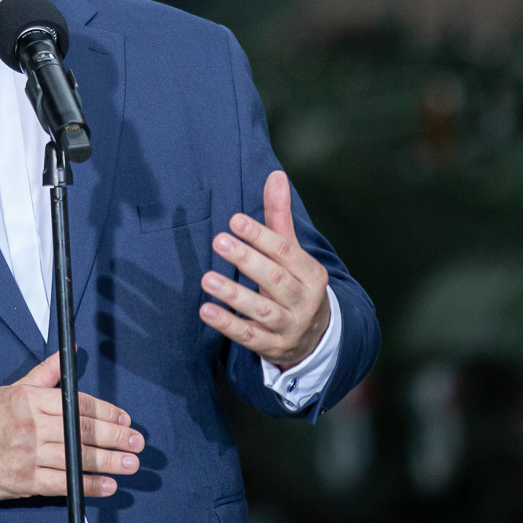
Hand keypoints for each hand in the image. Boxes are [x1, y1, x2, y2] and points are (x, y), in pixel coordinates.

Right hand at [0, 353, 142, 501]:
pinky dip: (88, 485)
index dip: (107, 413)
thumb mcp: (14, 389)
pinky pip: (63, 483)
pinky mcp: (25, 480)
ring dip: (108, 462)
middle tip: (137, 442)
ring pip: (76, 458)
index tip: (125, 420)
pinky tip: (108, 485)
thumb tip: (69, 353)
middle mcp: (31, 425)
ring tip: (130, 464)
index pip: (78, 404)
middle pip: (82, 431)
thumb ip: (46, 374)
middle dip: (115, 438)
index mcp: (30, 400)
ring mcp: (29, 454)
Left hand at [198, 170, 330, 368]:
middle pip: (276, 280)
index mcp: (312, 274)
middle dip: (247, 260)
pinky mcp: (272, 347)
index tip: (235, 220)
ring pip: (262, 311)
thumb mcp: (293, 253)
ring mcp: (290, 327)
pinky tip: (206, 311)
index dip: (261, 235)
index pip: (287, 252)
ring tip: (207, 279)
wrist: (316, 338)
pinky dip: (227, 325)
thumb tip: (275, 174)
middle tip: (219, 241)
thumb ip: (279, 217)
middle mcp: (304, 301)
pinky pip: (249, 337)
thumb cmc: (296, 283)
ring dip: (234, 295)